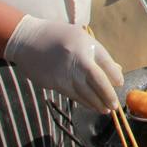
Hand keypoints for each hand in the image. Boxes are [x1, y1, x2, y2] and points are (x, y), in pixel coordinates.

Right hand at [4, 16, 123, 112]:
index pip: (106, 64)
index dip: (115, 76)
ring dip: (96, 103)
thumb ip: (99, 55)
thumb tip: (117, 72)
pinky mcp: (52, 83)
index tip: (120, 84)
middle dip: (107, 95)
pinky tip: (90, 106)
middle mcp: (76, 59)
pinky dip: (83, 101)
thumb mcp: (81, 38)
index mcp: (85, 44)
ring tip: (106, 109)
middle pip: (97, 81)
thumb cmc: (59, 38)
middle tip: (115, 105)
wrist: (26, 40)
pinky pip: (72, 94)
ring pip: (84, 92)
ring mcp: (63, 72)